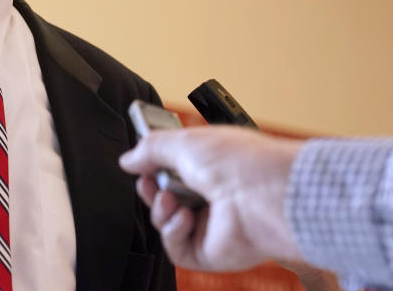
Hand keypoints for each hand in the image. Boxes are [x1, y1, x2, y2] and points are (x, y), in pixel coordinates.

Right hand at [119, 126, 304, 271]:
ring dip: (160, 210)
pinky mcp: (211, 252)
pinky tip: (184, 219)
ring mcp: (211, 225)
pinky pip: (176, 248)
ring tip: (170, 200)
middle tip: (149, 182)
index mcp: (211, 165)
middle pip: (165, 196)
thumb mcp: (184, 142)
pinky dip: (172, 232)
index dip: (154, 166)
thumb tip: (128, 160)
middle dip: (151, 189)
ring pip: (166, 222)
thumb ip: (151, 149)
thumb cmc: (236, 162)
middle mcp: (211, 195)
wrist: (265, 195)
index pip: (173, 168)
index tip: (141, 162)